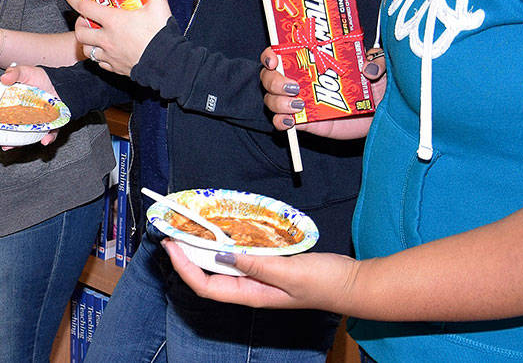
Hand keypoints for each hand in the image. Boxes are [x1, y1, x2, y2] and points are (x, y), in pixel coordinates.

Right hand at [0, 64, 59, 146]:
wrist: (60, 81)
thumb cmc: (40, 77)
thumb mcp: (25, 72)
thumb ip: (14, 73)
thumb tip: (3, 78)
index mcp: (12, 105)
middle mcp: (22, 117)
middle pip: (6, 130)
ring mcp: (35, 122)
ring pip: (24, 137)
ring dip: (17, 144)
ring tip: (9, 146)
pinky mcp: (51, 124)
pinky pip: (49, 134)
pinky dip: (48, 138)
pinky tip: (44, 140)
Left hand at [65, 0, 171, 75]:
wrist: (167, 63)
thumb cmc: (159, 34)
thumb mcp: (159, 5)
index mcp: (113, 21)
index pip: (84, 6)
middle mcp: (106, 38)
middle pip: (80, 32)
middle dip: (79, 24)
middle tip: (86, 19)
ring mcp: (109, 55)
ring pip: (86, 50)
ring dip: (87, 42)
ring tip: (94, 36)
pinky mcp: (115, 68)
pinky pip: (100, 63)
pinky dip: (100, 56)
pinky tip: (107, 51)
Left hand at [163, 240, 358, 311]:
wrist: (352, 283)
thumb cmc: (324, 283)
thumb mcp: (289, 272)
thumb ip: (256, 264)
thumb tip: (221, 254)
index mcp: (251, 295)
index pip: (205, 285)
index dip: (183, 267)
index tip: (170, 245)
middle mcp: (250, 288)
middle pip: (208, 274)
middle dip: (187, 255)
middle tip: (174, 230)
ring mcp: (259, 277)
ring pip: (222, 263)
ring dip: (204, 247)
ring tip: (191, 227)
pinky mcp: (269, 266)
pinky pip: (240, 254)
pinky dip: (228, 242)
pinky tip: (224, 229)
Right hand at [259, 47, 380, 139]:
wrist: (383, 112)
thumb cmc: (378, 83)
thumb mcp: (380, 66)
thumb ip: (376, 62)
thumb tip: (369, 69)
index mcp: (312, 59)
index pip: (281, 51)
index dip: (271, 54)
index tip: (274, 60)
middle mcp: (301, 78)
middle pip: (269, 76)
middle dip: (273, 80)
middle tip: (293, 86)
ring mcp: (301, 101)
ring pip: (272, 99)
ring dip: (277, 101)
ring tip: (298, 104)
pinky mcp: (307, 122)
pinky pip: (282, 122)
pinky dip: (280, 122)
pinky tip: (290, 121)